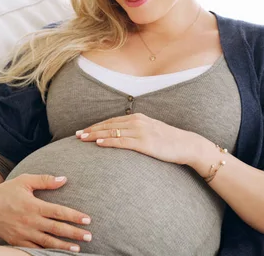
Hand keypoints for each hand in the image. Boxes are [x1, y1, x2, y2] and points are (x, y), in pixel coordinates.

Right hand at [0, 174, 92, 251]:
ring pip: (47, 242)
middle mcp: (30, 221)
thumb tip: (64, 179)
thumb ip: (45, 180)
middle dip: (74, 233)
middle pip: (57, 229)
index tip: (88, 220)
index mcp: (34, 205)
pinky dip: (46, 251)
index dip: (74, 216)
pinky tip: (56, 253)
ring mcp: (24, 233)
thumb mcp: (25, 180)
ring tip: (78, 249)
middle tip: (89, 236)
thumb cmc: (7, 190)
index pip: (59, 212)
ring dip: (63, 246)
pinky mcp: (17, 241)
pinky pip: (34, 248)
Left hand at [76, 112, 201, 164]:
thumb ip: (137, 131)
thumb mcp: (151, 131)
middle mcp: (137, 121)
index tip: (83, 130)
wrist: (187, 145)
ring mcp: (141, 131)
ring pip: (112, 131)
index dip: (96, 126)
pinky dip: (109, 141)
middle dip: (91, 129)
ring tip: (82, 139)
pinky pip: (122, 141)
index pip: (112, 121)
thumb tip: (123, 137)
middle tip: (76, 135)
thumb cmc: (169, 141)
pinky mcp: (144, 142)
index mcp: (138, 118)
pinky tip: (98, 143)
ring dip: (95, 135)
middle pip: (109, 125)